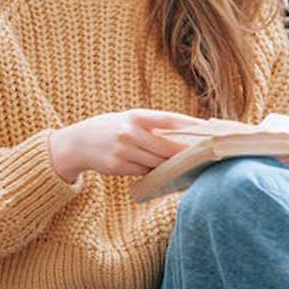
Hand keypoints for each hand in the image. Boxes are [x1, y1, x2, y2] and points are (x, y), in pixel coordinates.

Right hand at [49, 108, 206, 182]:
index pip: (169, 121)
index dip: (190, 127)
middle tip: (204, 156)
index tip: (209, 131)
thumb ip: (153, 125)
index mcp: (136, 116)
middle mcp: (129, 132)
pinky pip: (144, 171)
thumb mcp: (129, 119)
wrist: (78, 142)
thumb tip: (186, 135)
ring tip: (185, 166)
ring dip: (170, 165)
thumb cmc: (111, 129)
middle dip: (185, 153)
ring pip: (156, 162)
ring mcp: (123, 151)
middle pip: (167, 147)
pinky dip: (153, 172)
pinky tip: (161, 171)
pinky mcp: (118, 167)